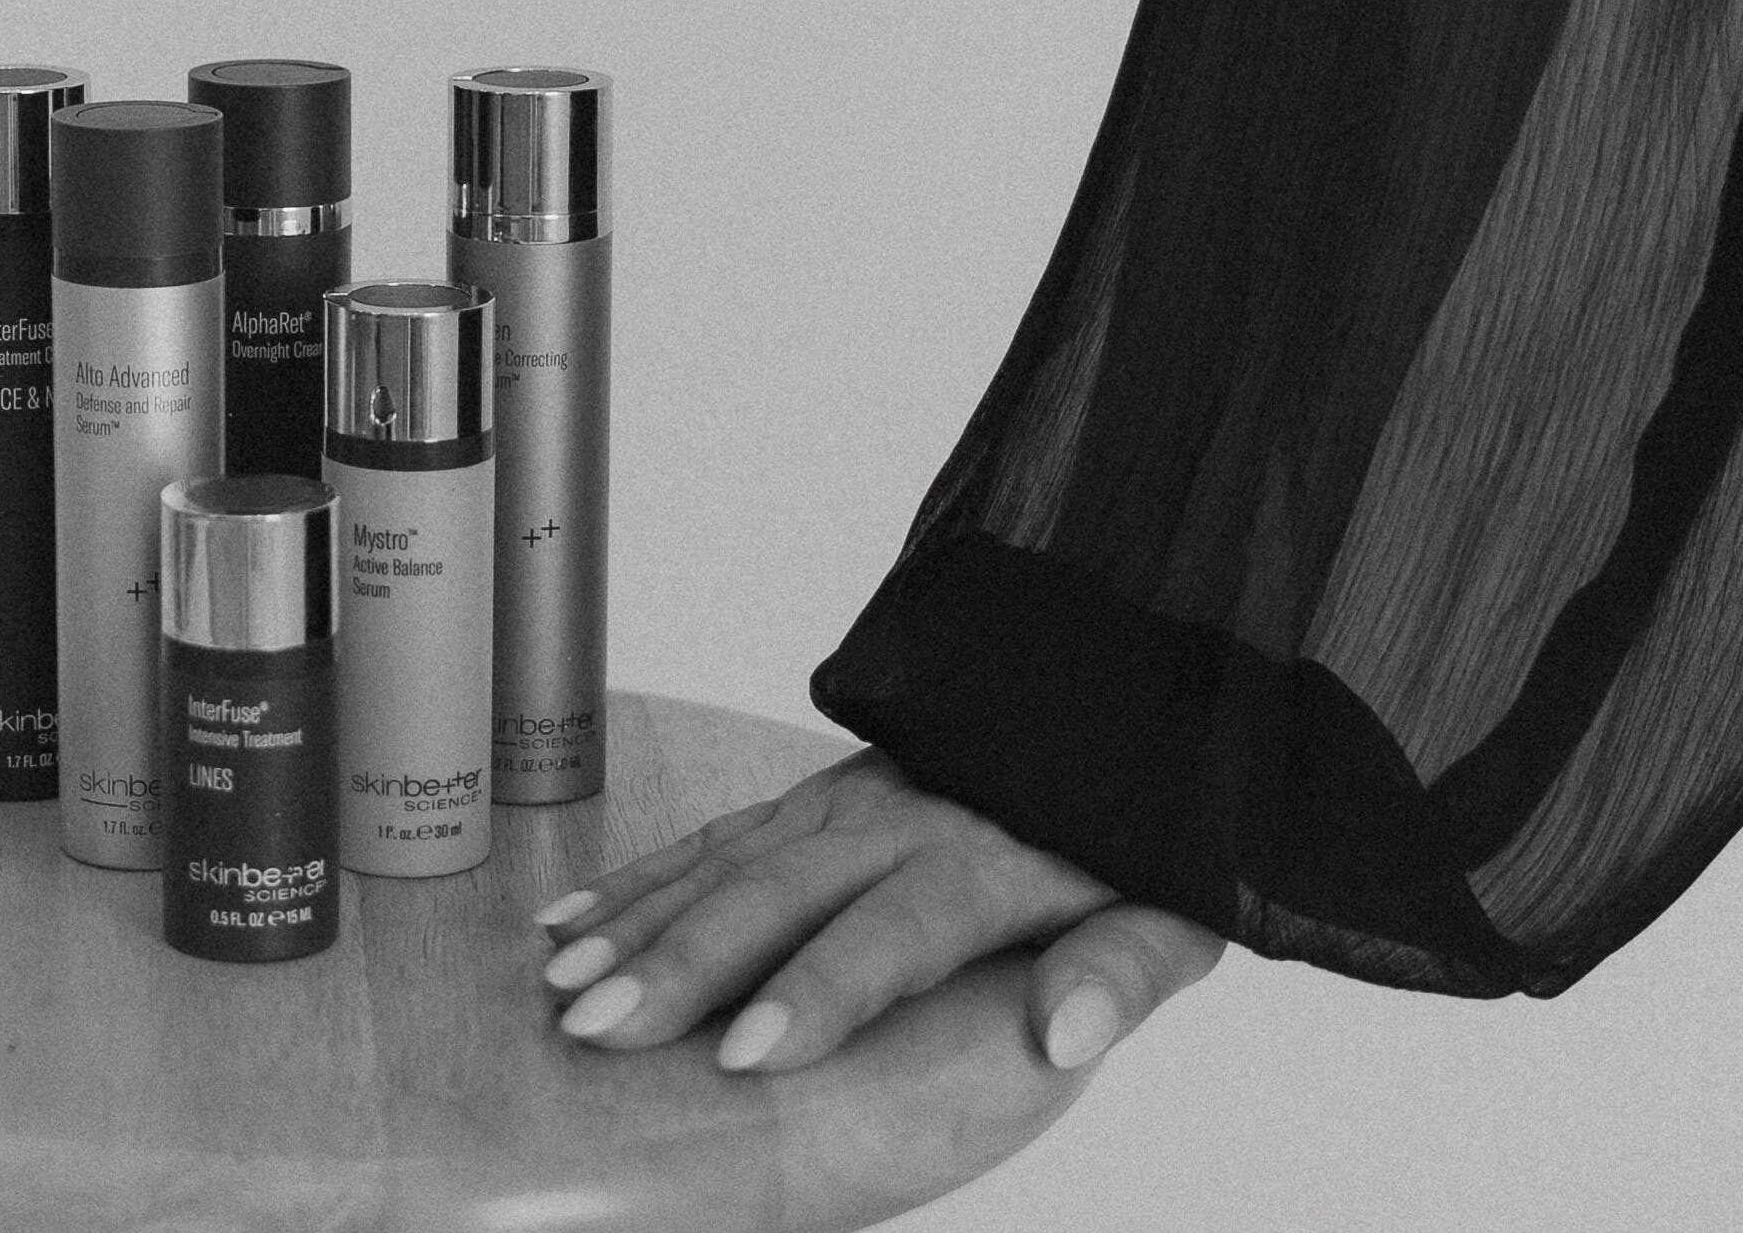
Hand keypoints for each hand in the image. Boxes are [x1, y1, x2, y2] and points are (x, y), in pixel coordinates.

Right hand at [528, 749, 1222, 1072]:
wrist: (1121, 692)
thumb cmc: (1143, 824)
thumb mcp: (1176, 903)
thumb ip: (1125, 969)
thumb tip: (1067, 1035)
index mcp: (988, 856)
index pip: (895, 930)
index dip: (822, 990)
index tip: (754, 1051)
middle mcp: (900, 819)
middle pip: (780, 892)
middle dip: (683, 961)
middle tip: (605, 1021)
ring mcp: (845, 799)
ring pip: (727, 860)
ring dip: (640, 920)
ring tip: (565, 981)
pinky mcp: (812, 794)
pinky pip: (713, 833)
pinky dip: (639, 876)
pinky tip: (574, 917)